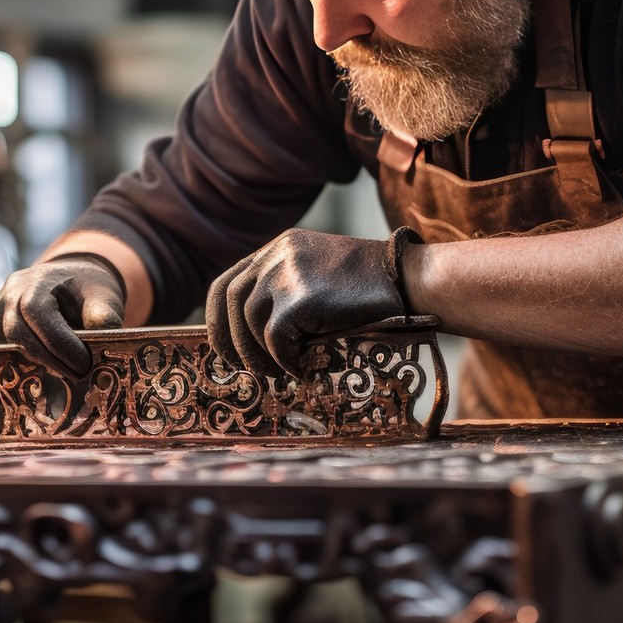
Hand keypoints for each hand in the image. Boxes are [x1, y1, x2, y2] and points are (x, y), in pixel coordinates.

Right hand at [0, 255, 124, 375]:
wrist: (74, 278)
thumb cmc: (89, 290)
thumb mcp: (106, 298)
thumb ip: (103, 319)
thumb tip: (97, 353)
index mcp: (40, 279)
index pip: (39, 314)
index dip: (59, 344)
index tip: (82, 365)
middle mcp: (13, 289)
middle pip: (15, 331)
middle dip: (45, 359)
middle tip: (74, 376)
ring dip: (23, 361)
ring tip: (56, 372)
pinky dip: (7, 357)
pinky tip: (35, 368)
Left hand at [206, 228, 404, 375]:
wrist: (404, 280)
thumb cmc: (366, 287)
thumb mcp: (316, 274)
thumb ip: (284, 289)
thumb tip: (250, 337)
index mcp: (277, 248)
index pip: (225, 284)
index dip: (217, 320)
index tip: (224, 349)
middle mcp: (276, 255)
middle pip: (230, 302)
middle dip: (232, 343)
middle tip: (248, 371)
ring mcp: (286, 272)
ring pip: (249, 323)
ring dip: (260, 357)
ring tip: (280, 373)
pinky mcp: (300, 296)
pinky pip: (275, 338)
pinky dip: (283, 360)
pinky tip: (301, 369)